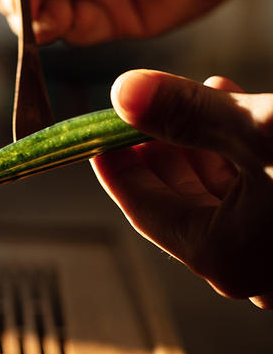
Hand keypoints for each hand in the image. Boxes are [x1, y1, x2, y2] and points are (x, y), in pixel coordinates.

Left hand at [90, 70, 272, 307]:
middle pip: (174, 198)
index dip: (117, 165)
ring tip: (197, 96)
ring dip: (201, 141)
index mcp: (221, 255)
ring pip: (213, 191)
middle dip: (159, 145)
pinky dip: (236, 152)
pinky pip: (248, 190)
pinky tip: (237, 112)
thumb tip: (124, 92)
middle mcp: (242, 261)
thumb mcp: (260, 136)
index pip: (142, 206)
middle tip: (144, 110)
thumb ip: (187, 114)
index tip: (98, 135)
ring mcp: (269, 248)